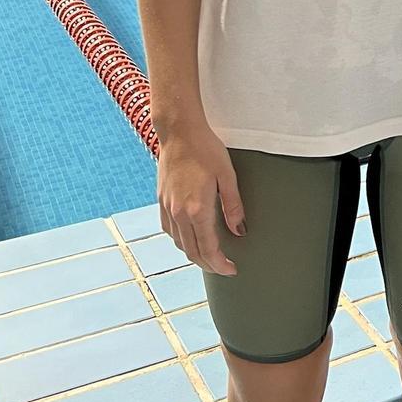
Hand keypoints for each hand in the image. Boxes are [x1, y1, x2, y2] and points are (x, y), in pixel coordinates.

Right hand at [157, 121, 245, 275]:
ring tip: (210, 254)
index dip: (220, 264)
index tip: (231, 270)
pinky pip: (169, 230)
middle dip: (208, 264)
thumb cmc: (206, 149)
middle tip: (223, 267)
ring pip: (179, 243)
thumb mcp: (227, 176)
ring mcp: (167, 207)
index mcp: (196, 209)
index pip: (208, 249)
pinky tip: (190, 236)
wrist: (179, 132)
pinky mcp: (161, 200)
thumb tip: (240, 230)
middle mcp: (178, 213)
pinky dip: (181, 240)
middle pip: (192, 252)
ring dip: (194, 254)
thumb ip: (233, 206)